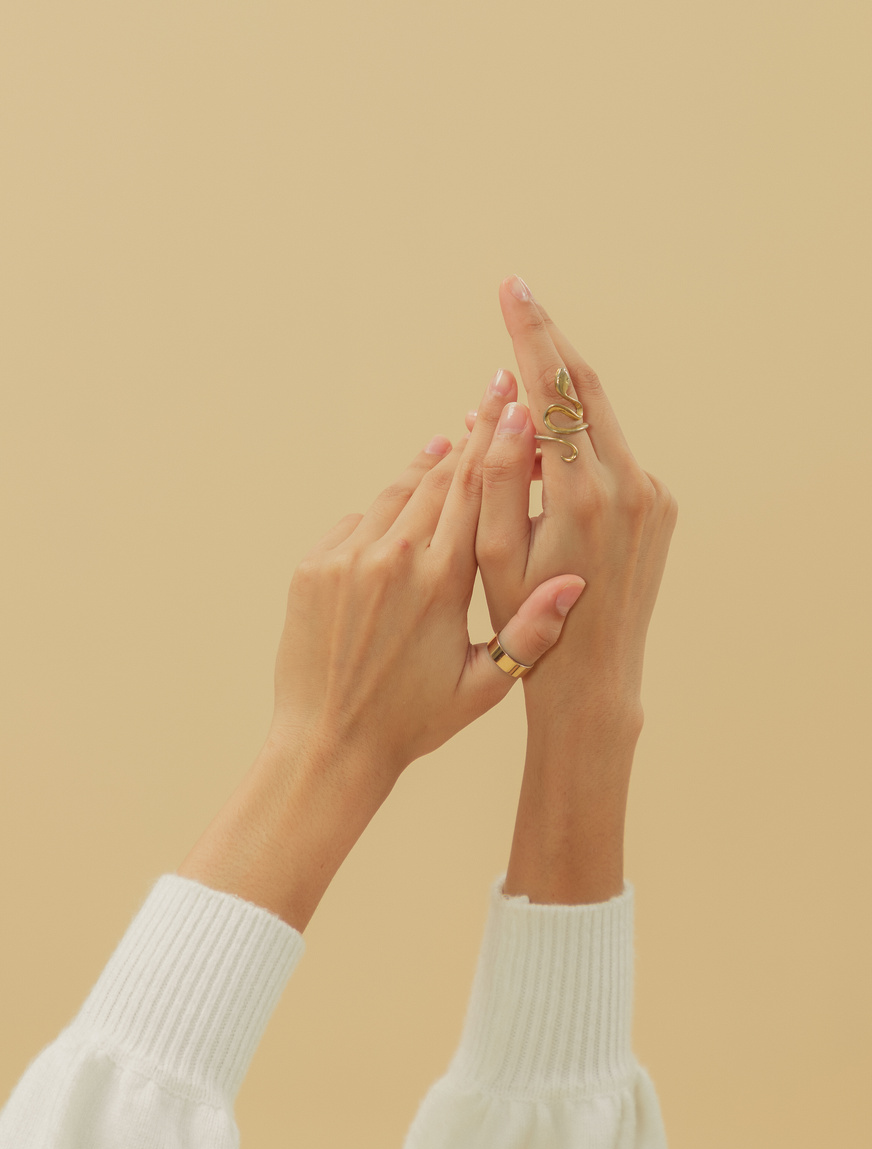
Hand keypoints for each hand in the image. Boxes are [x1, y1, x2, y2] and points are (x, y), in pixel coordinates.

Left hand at [268, 368, 587, 784]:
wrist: (327, 745)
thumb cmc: (414, 722)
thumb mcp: (484, 687)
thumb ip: (531, 632)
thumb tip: (574, 581)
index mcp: (442, 583)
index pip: (476, 494)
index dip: (498, 445)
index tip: (515, 403)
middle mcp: (393, 559)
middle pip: (438, 481)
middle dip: (470, 438)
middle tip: (490, 394)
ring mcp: (346, 559)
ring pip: (394, 495)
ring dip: (423, 468)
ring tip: (447, 444)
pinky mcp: (313, 568)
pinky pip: (354, 523)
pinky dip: (380, 511)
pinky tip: (398, 503)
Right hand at [466, 275, 678, 721]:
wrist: (593, 677)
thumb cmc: (526, 618)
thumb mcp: (491, 552)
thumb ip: (495, 475)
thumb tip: (504, 405)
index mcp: (580, 493)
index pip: (553, 391)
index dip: (529, 335)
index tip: (511, 289)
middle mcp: (628, 484)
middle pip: (587, 388)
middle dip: (550, 340)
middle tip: (519, 296)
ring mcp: (652, 495)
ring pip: (602, 421)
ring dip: (560, 400)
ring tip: (516, 398)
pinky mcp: (661, 506)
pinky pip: (614, 456)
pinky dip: (580, 445)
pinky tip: (549, 467)